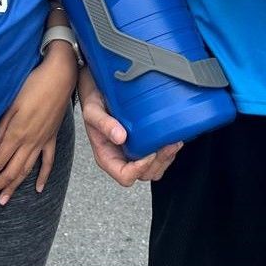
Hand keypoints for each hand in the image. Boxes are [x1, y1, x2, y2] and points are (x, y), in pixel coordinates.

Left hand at [0, 45, 76, 204]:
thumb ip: (1, 128)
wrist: (60, 77)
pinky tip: (37, 188)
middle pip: (10, 171)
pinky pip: (47, 162)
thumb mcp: (11, 104)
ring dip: (14, 187)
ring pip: (26, 171)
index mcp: (16, 133)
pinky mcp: (51, 137)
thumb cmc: (33, 85)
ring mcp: (42, 141)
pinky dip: (42, 176)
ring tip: (3, 200)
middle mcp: (30, 141)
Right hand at [78, 66, 181, 186]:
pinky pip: (159, 157)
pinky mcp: (144, 144)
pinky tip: (172, 137)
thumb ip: (103, 124)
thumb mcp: (92, 111)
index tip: (148, 153)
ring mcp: (134, 153)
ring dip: (166, 158)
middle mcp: (121, 158)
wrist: (99, 91)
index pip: (124, 175)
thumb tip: (120, 137)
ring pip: (154, 169)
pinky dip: (168, 151)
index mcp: (107, 156)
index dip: (139, 169)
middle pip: (144, 175)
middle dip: (158, 162)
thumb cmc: (94, 103)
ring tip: (173, 142)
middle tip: (166, 145)